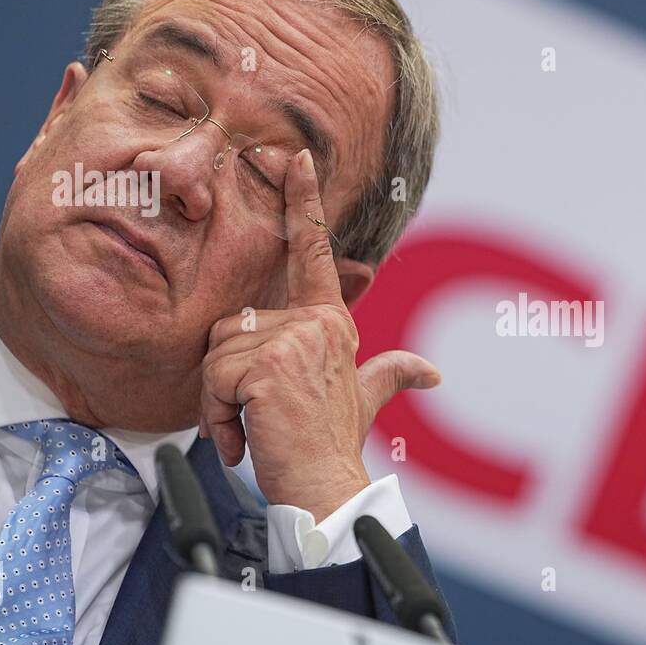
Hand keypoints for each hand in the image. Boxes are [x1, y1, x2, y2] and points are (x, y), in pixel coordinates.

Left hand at [198, 148, 439, 521]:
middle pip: (232, 326)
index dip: (303, 203)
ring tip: (252, 429)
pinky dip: (217, 417)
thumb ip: (391, 375)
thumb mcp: (365, 399)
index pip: (312, 253)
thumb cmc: (335, 445)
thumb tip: (431, 373)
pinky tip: (244, 437)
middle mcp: (317, 324)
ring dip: (220, 403)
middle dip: (227, 379)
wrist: (327, 487)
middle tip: (255, 417)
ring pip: (218, 355)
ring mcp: (294, 341)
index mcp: (331, 324)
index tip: (295, 157)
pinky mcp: (269, 365)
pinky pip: (214, 379)